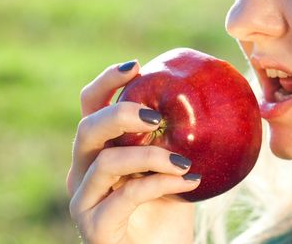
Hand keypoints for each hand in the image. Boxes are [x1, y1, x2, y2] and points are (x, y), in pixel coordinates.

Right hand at [67, 61, 199, 243]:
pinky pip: (126, 196)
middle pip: (87, 129)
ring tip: (185, 162)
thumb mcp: (174, 164)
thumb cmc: (170, 208)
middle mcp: (83, 171)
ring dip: (151, 156)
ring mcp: (84, 199)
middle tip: (156, 116)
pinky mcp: (94, 226)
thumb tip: (208, 97)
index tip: (137, 65)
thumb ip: (175, 137)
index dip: (107, 83)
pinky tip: (189, 182)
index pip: (91, 107)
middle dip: (121, 114)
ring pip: (105, 162)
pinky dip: (160, 183)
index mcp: (100, 150)